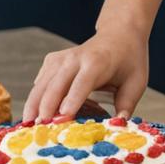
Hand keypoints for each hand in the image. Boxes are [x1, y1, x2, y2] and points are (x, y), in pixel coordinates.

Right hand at [21, 29, 148, 121]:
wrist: (119, 33)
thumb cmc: (129, 60)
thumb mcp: (137, 82)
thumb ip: (126, 105)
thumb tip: (117, 127)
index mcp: (98, 62)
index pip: (83, 82)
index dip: (73, 99)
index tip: (63, 117)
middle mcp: (77, 57)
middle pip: (57, 83)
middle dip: (47, 106)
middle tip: (40, 130)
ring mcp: (62, 58)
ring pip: (43, 82)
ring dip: (34, 104)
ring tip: (27, 127)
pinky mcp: (53, 61)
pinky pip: (41, 81)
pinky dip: (35, 97)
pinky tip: (31, 115)